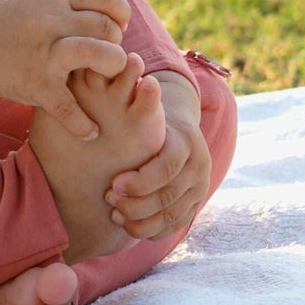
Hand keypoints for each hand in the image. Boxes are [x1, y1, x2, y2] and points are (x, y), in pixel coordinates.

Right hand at [0, 0, 130, 139]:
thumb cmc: (12, 25)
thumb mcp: (40, 3)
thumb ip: (72, 8)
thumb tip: (111, 19)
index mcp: (56, 1)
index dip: (120, 14)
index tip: (118, 27)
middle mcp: (53, 23)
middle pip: (106, 28)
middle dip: (115, 45)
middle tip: (108, 57)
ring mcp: (46, 55)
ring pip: (97, 54)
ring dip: (111, 68)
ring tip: (104, 80)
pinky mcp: (38, 86)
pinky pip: (70, 108)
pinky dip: (83, 124)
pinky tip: (91, 131)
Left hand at [104, 70, 211, 239]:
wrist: (176, 131)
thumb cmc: (147, 117)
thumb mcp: (142, 105)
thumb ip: (131, 99)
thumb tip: (104, 73)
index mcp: (186, 141)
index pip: (168, 167)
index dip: (140, 180)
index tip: (113, 185)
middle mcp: (199, 167)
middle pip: (168, 196)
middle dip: (136, 203)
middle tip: (109, 199)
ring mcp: (199, 189)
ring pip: (171, 216)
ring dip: (140, 219)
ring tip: (115, 213)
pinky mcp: (193, 206)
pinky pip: (173, 227)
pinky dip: (150, 230)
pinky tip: (128, 224)